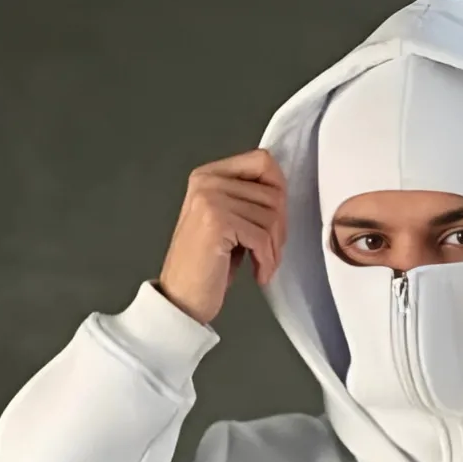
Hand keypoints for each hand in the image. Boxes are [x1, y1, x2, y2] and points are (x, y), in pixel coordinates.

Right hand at [157, 147, 286, 325]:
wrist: (181, 299)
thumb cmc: (207, 266)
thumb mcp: (229, 223)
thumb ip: (248, 200)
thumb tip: (282, 192)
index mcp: (209, 175)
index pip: (262, 162)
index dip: (279, 191)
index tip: (275, 221)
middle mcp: (207, 181)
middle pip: (272, 192)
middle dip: (280, 228)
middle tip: (270, 252)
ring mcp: (210, 199)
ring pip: (271, 216)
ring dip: (274, 248)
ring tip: (263, 265)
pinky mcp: (217, 222)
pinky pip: (262, 237)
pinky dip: (267, 260)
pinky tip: (259, 274)